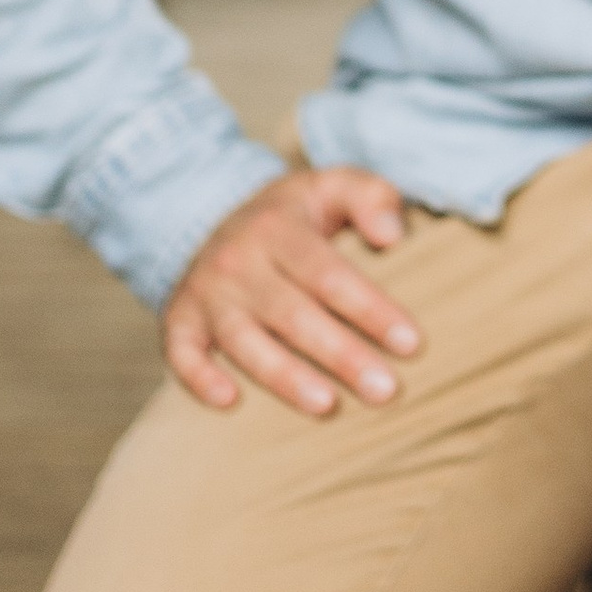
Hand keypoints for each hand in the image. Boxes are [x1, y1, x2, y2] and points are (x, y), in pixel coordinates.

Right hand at [163, 166, 422, 417]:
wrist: (211, 212)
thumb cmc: (292, 214)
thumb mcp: (331, 185)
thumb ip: (371, 196)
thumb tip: (393, 236)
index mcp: (279, 227)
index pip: (329, 274)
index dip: (370, 309)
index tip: (411, 344)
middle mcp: (237, 261)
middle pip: (294, 314)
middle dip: (341, 355)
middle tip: (386, 391)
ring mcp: (206, 294)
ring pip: (244, 341)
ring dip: (285, 377)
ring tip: (327, 406)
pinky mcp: (179, 321)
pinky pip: (181, 353)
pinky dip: (199, 378)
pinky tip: (229, 401)